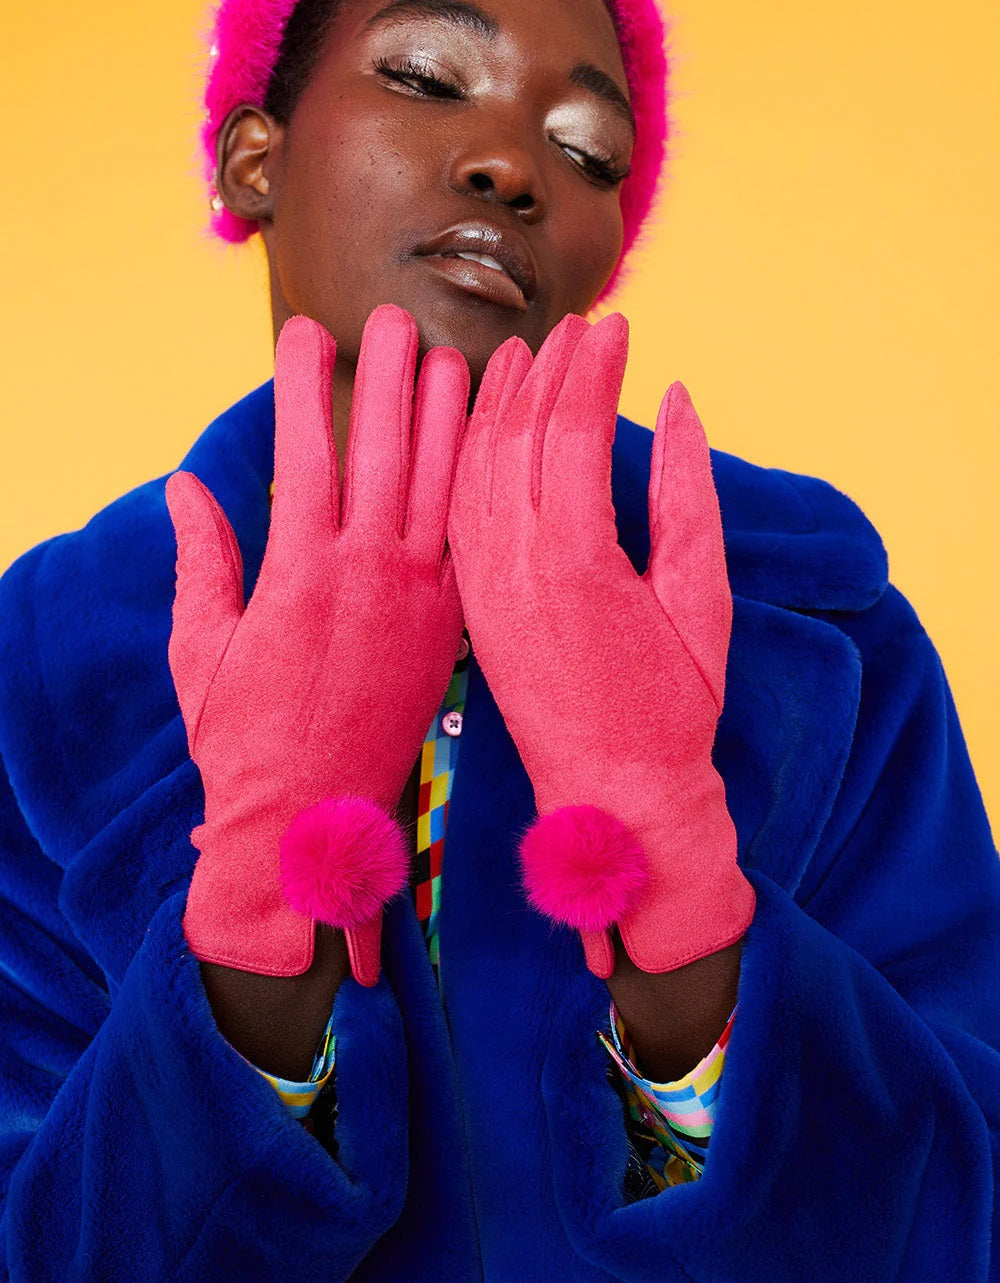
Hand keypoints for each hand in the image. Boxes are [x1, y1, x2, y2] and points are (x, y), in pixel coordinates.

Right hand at [166, 304, 468, 982]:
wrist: (315, 822)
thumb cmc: (246, 742)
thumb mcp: (200, 650)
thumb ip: (201, 562)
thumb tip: (186, 488)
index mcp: (299, 572)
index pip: (304, 450)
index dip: (305, 384)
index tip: (306, 332)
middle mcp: (367, 574)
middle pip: (384, 452)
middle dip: (388, 379)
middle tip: (394, 322)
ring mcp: (419, 601)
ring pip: (441, 488)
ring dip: (450, 420)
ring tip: (457, 360)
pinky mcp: (450, 629)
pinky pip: (471, 542)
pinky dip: (480, 491)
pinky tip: (492, 453)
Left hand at [447, 311, 754, 977]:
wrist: (612, 799)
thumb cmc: (673, 709)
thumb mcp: (702, 599)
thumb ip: (687, 493)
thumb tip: (676, 399)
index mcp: (578, 558)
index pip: (575, 426)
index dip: (595, 368)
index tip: (617, 325)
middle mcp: (516, 565)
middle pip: (519, 435)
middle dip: (547, 371)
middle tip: (573, 328)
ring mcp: (482, 589)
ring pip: (474, 469)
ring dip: (494, 406)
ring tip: (517, 356)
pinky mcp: (469, 610)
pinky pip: (455, 517)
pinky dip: (465, 462)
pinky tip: (478, 433)